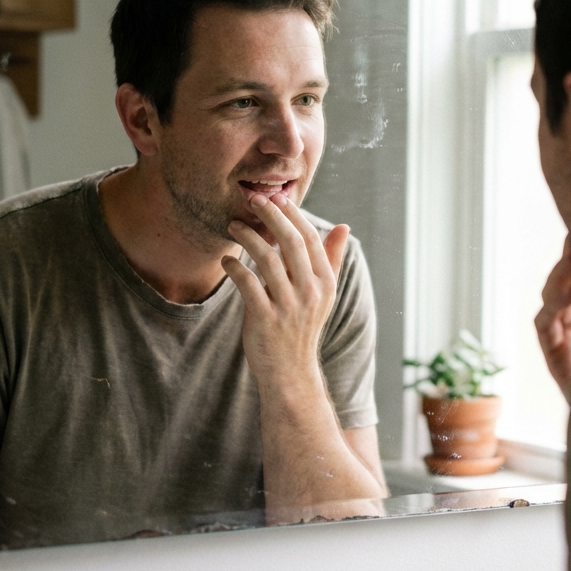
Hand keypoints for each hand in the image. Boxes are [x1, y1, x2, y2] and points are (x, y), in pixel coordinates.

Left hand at [221, 193, 348, 390]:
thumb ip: (331, 259)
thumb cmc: (302, 327)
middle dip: (270, 215)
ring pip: (267, 258)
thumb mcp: (323, 294)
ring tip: (233, 226)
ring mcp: (288, 306)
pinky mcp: (264, 318)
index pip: (309, 238)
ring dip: (247, 237)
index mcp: (325, 282)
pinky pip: (247, 283)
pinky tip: (226, 260)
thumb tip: (343, 226)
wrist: (290, 372)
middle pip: (290, 242)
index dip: (291, 214)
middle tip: (252, 200)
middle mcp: (310, 292)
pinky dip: (234, 267)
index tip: (275, 198)